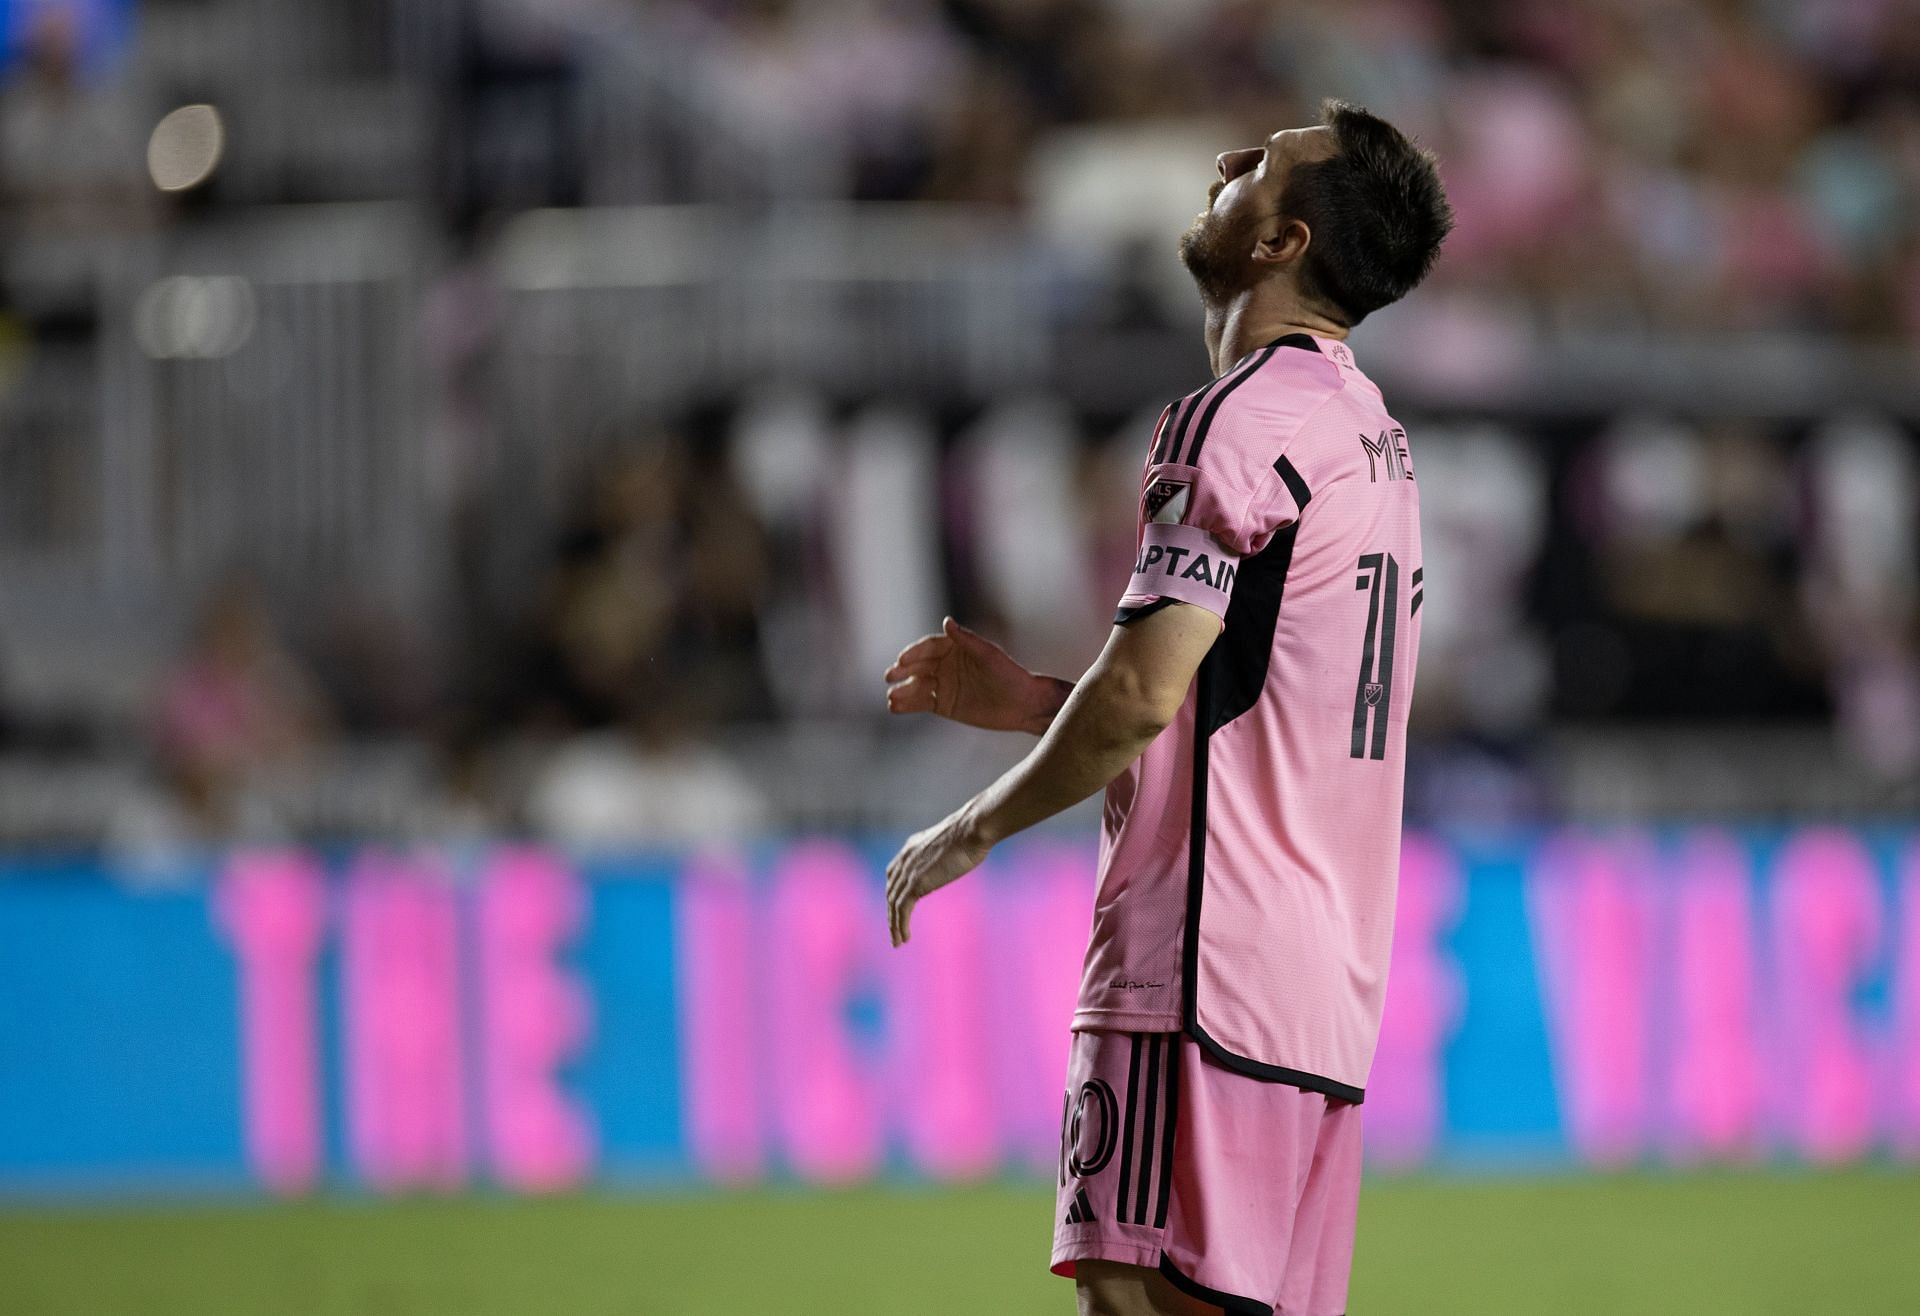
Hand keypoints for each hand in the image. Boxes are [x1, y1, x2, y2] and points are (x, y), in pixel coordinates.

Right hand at [884, 617, 1069, 734]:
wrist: (1023, 705)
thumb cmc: (1009, 675)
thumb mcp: (988, 655)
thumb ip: (966, 640)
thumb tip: (946, 621)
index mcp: (955, 648)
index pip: (928, 647)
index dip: (914, 653)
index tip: (902, 660)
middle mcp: (946, 665)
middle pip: (918, 666)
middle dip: (902, 671)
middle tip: (889, 676)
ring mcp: (943, 685)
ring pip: (916, 686)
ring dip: (902, 690)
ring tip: (891, 697)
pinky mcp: (943, 705)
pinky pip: (921, 703)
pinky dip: (908, 705)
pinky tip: (895, 708)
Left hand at [885, 812, 990, 946]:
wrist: (970, 830)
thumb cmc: (971, 832)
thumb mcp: (951, 843)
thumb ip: (944, 853)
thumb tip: (955, 856)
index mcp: (911, 847)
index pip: (894, 873)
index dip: (894, 891)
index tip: (897, 907)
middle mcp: (905, 859)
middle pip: (891, 890)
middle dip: (891, 912)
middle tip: (895, 930)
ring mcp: (908, 871)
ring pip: (893, 903)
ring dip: (894, 925)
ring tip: (898, 941)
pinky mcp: (915, 884)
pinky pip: (902, 910)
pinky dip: (900, 926)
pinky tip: (904, 938)